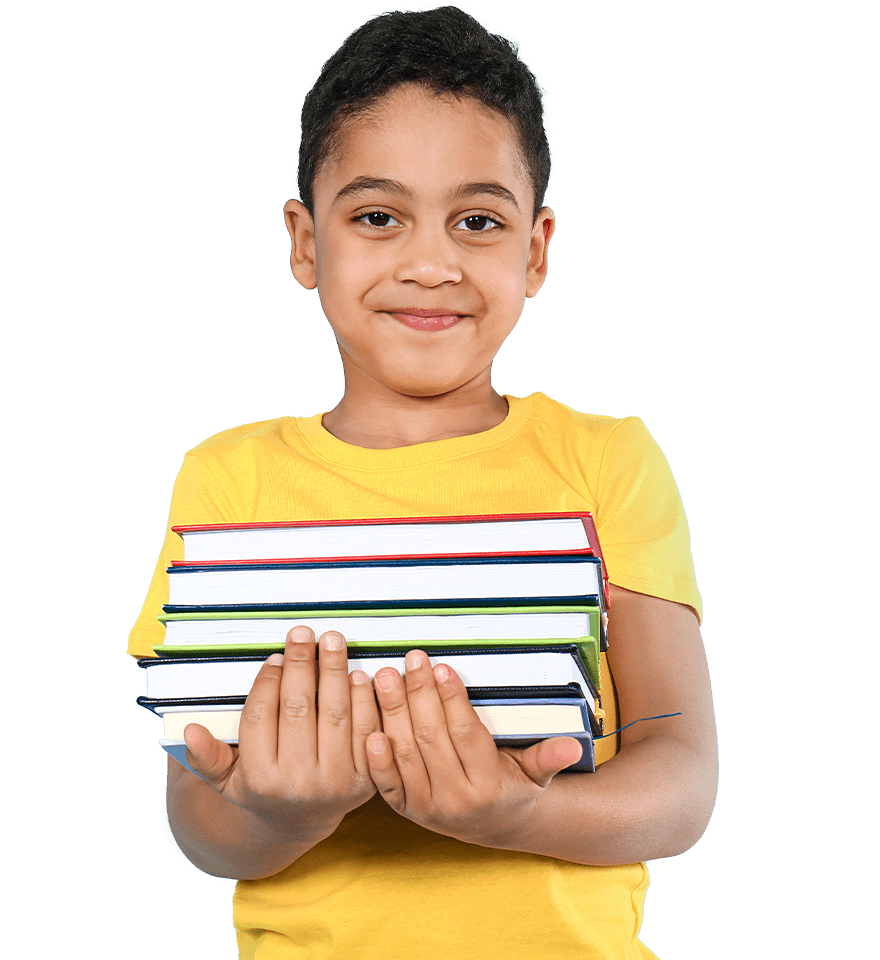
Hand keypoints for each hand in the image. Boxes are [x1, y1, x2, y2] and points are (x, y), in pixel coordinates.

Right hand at [183, 626, 379, 842]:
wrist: (303, 820)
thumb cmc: (262, 787)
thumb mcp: (227, 780)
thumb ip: (208, 757)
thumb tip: (190, 731)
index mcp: (260, 781)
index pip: (261, 718)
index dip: (267, 683)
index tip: (274, 656)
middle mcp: (299, 784)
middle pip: (299, 709)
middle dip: (301, 664)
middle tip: (303, 633)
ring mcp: (336, 783)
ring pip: (335, 714)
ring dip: (334, 672)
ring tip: (333, 641)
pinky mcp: (367, 779)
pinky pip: (366, 728)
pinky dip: (363, 698)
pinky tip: (356, 673)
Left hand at [365, 649, 582, 846]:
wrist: (492, 827)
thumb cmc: (514, 788)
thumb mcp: (536, 774)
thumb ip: (548, 757)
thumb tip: (572, 746)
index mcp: (488, 786)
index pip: (466, 733)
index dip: (452, 699)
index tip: (441, 667)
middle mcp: (454, 800)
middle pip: (431, 738)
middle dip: (418, 694)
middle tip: (411, 661)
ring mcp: (425, 807)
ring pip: (405, 752)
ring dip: (392, 712)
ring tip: (385, 678)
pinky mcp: (404, 810)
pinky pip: (385, 782)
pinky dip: (376, 756)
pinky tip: (369, 727)